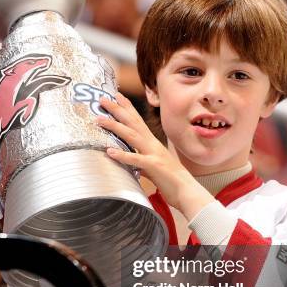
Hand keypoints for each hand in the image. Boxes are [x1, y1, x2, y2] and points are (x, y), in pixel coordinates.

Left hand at [97, 93, 212, 220]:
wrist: (187, 191)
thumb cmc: (171, 180)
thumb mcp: (153, 166)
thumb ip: (141, 161)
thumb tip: (129, 161)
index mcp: (152, 143)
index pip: (138, 121)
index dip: (127, 107)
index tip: (116, 96)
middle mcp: (152, 144)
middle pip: (132, 123)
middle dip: (117, 110)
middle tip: (102, 99)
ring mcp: (153, 154)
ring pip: (131, 136)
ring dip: (115, 126)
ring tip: (99, 120)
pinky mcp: (154, 167)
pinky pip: (136, 160)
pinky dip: (123, 155)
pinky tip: (110, 151)